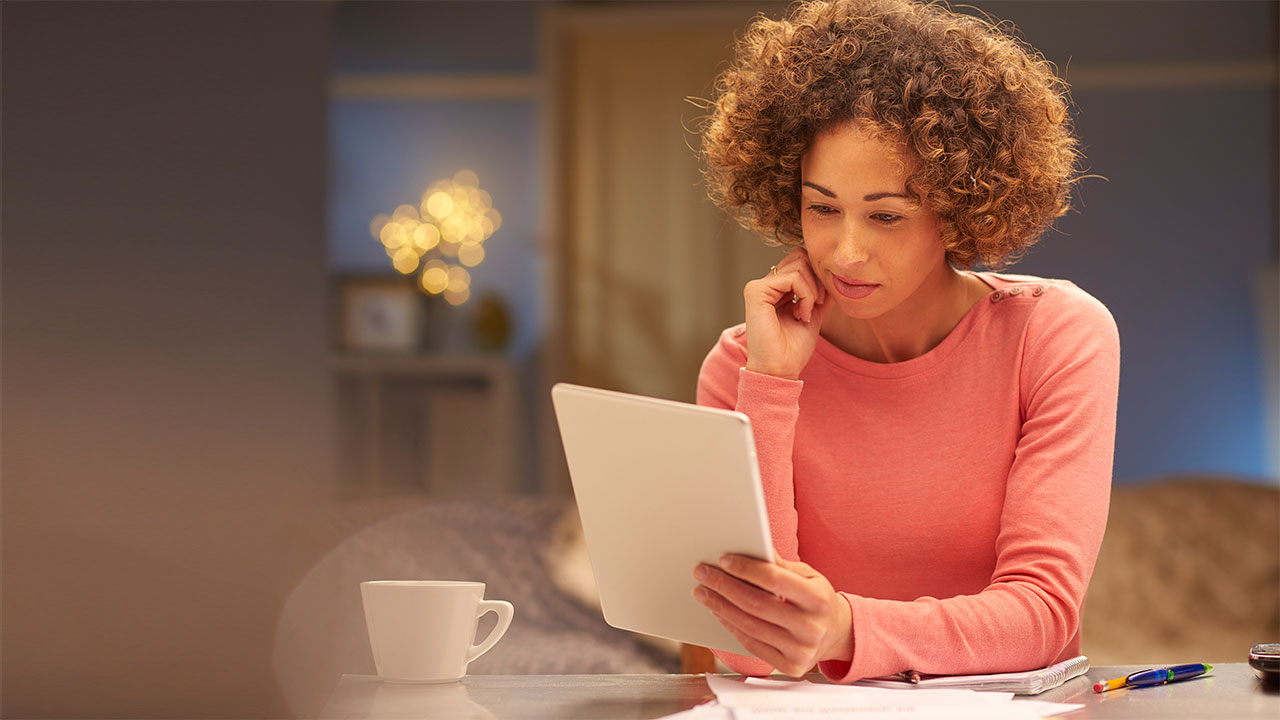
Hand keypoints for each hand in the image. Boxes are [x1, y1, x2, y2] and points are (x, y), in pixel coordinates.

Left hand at [692, 554, 852, 676]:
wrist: (837, 634)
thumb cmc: (817, 598)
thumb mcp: (808, 576)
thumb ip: (780, 565)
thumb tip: (750, 545)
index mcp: (818, 599)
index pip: (774, 579)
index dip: (745, 568)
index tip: (722, 559)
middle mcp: (811, 627)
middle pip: (755, 604)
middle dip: (723, 586)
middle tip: (701, 573)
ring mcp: (801, 650)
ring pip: (749, 626)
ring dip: (720, 606)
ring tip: (703, 592)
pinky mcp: (790, 666)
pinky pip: (751, 644)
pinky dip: (731, 625)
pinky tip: (718, 611)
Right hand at [743, 248, 828, 379]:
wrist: (780, 370)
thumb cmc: (793, 350)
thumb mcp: (813, 316)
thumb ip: (820, 297)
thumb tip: (834, 280)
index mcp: (775, 290)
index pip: (801, 262)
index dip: (817, 277)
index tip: (821, 302)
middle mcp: (765, 285)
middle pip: (800, 256)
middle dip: (817, 279)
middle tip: (818, 303)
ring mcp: (758, 287)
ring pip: (798, 265)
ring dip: (812, 290)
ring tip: (807, 313)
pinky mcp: (756, 291)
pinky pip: (792, 278)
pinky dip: (806, 295)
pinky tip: (802, 314)